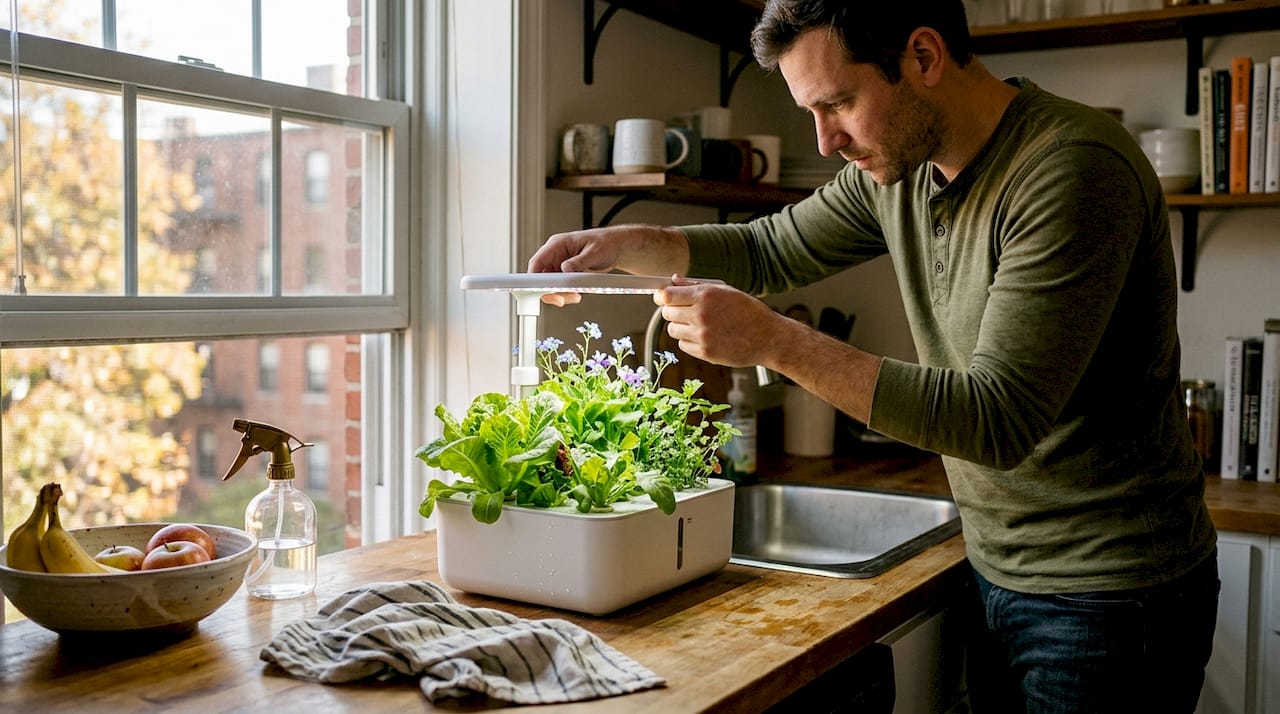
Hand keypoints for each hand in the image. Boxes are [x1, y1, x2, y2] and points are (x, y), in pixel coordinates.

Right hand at [527, 225, 690, 306]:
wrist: (617, 247)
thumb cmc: (606, 243)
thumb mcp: (594, 252)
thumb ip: (578, 262)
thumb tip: (564, 269)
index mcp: (557, 244)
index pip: (537, 262)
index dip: (533, 277)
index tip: (539, 290)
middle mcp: (555, 254)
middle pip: (541, 276)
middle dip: (549, 290)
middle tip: (561, 300)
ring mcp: (559, 264)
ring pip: (549, 284)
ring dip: (559, 294)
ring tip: (574, 298)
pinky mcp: (566, 273)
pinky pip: (559, 286)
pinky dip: (565, 293)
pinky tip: (575, 296)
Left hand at [654, 276, 786, 368]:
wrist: (769, 338)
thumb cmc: (749, 312)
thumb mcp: (726, 291)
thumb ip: (696, 285)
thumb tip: (674, 280)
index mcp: (706, 295)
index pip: (667, 295)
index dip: (661, 296)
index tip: (661, 298)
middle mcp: (701, 315)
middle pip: (667, 313)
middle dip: (672, 311)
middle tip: (683, 311)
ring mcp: (702, 335)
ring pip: (672, 330)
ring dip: (680, 326)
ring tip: (698, 324)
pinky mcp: (705, 352)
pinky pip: (683, 345)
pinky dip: (689, 341)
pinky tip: (705, 336)